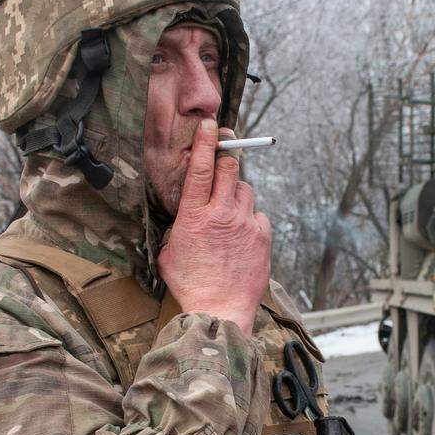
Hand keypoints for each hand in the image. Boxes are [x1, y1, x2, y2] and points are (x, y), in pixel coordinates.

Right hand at [158, 119, 270, 334]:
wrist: (219, 310)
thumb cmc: (191, 285)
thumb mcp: (171, 251)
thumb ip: (179, 227)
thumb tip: (184, 217)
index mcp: (195, 215)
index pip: (203, 168)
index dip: (207, 142)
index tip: (210, 125)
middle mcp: (222, 214)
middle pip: (231, 169)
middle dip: (227, 161)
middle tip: (223, 164)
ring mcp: (245, 224)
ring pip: (246, 191)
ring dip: (237, 195)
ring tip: (229, 214)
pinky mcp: (263, 236)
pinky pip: (258, 216)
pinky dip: (251, 220)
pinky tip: (242, 236)